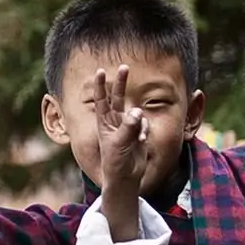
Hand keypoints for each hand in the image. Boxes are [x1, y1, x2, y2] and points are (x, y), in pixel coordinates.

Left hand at [95, 65, 149, 198]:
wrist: (126, 177)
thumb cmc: (115, 162)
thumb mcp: (119, 144)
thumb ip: (128, 127)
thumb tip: (137, 111)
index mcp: (104, 123)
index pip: (101, 100)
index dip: (100, 85)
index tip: (99, 71)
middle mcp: (114, 121)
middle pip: (117, 97)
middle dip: (121, 82)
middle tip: (124, 66)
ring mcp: (127, 126)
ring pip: (136, 113)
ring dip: (139, 123)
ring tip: (137, 139)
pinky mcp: (138, 132)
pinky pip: (145, 124)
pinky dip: (145, 131)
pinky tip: (142, 142)